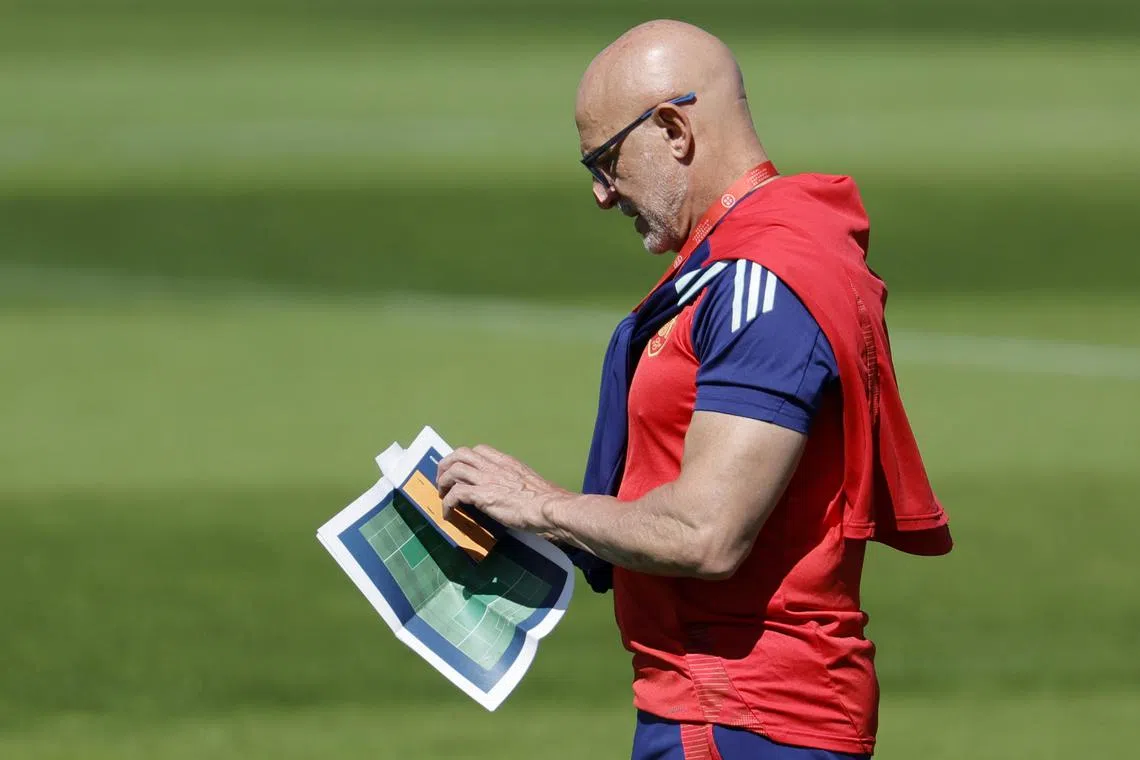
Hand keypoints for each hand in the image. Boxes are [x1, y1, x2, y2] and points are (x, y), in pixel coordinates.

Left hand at [436, 444, 568, 533]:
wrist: (548, 508)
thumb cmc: (545, 500)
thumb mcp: (528, 482)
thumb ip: (514, 481)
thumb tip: (509, 491)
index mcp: (506, 462)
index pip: (480, 449)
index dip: (466, 458)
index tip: (462, 470)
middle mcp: (494, 466)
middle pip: (461, 454)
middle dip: (447, 464)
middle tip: (443, 479)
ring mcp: (487, 479)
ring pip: (454, 470)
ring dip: (443, 482)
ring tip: (442, 495)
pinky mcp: (482, 496)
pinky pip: (455, 494)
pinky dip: (447, 503)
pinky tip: (448, 513)